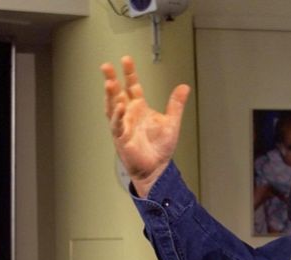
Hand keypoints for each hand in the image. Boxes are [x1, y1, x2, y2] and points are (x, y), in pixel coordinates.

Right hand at [101, 56, 190, 196]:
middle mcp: (129, 115)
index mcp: (139, 108)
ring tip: (109, 83)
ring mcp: (123, 126)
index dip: (129, 73)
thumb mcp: (171, 122)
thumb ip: (176, 104)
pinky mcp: (121, 139)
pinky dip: (118, 116)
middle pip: (117, 93)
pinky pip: (117, 125)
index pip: (132, 86)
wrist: (157, 169)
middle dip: (111, 80)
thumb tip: (184, 87)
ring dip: (110, 96)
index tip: (126, 60)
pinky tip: (119, 106)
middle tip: (106, 67)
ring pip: (112, 107)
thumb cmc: (160, 148)